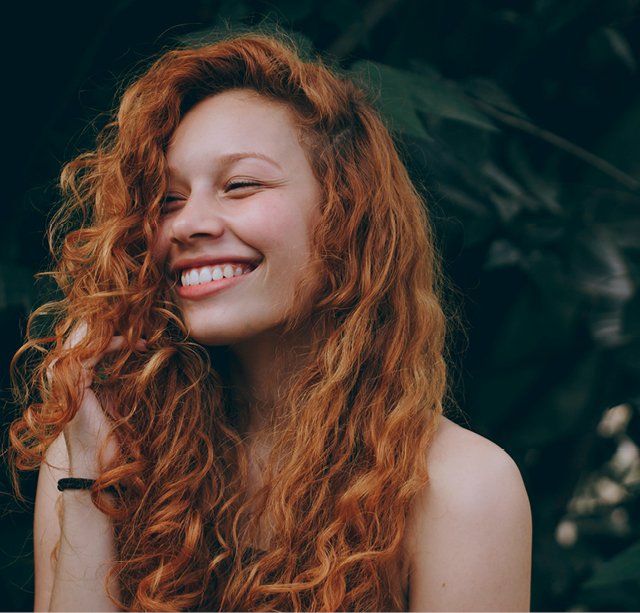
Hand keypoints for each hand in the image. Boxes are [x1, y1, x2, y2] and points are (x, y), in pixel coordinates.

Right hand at [49, 324, 146, 476]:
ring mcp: (64, 379)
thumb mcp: (115, 398)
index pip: (87, 341)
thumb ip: (117, 377)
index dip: (114, 332)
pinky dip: (115, 344)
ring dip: (116, 332)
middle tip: (140, 322)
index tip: (141, 333)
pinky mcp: (73, 385)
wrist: (99, 463)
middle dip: (112, 325)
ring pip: (86, 339)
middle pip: (83, 335)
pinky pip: (93, 353)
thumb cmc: (110, 435)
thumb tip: (140, 357)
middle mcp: (62, 375)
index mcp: (70, 376)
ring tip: (140, 331)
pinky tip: (134, 344)